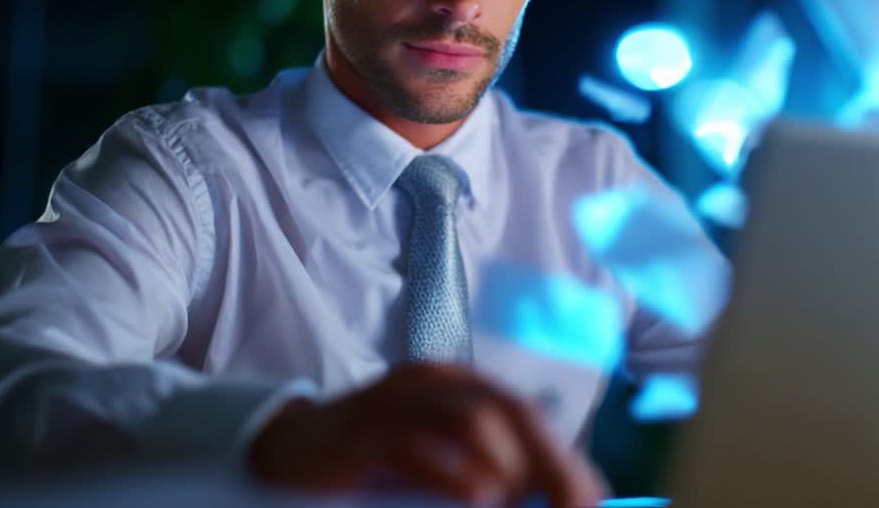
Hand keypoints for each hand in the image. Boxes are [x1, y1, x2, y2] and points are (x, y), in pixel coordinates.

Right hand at [247, 364, 607, 506]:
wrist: (285, 449)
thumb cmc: (370, 463)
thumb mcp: (437, 465)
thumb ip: (487, 477)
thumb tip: (547, 500)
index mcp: (455, 386)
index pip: (524, 412)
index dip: (564, 455)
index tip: (593, 499)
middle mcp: (432, 383)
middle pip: (508, 411)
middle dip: (551, 462)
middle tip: (577, 506)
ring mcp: (396, 400)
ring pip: (472, 420)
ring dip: (507, 470)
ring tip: (512, 505)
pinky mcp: (363, 431)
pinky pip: (418, 445)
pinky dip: (455, 475)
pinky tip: (478, 499)